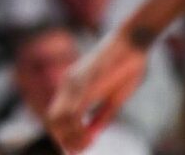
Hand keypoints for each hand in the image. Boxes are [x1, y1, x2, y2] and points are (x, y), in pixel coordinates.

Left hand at [47, 29, 148, 152]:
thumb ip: (101, 116)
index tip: (77, 150)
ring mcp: (73, 82)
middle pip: (52, 121)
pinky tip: (90, 137)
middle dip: (64, 141)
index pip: (56, 118)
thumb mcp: (114, 98)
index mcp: (73, 88)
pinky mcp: (83, 82)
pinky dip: (78, 129)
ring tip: (87, 145)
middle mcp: (68, 84)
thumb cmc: (127, 67)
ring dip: (71, 138)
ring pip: (58, 119)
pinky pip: (72, 111)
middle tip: (81, 151)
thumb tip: (92, 135)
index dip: (63, 137)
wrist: (133, 41)